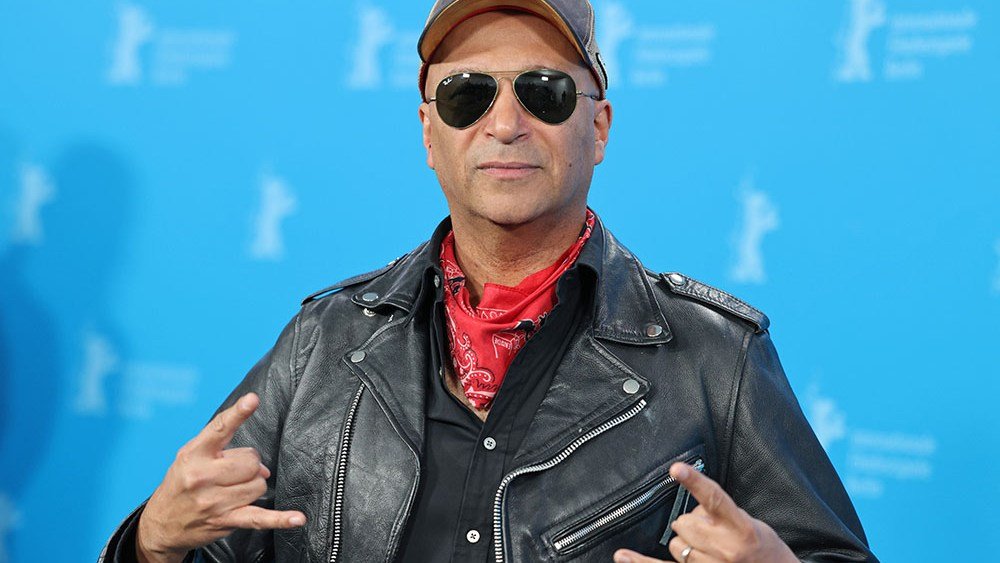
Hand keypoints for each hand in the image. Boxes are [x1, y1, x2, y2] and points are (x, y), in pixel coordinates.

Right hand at [136, 393, 305, 562]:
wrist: (161, 524)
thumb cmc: (181, 483)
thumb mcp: (191, 457)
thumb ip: (225, 451)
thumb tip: (262, 467)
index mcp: (194, 454)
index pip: (219, 429)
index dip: (238, 413)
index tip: (252, 399)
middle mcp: (202, 477)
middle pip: (251, 462)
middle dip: (250, 466)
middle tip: (234, 472)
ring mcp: (214, 501)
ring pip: (258, 485)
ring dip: (253, 486)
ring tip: (234, 490)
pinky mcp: (225, 521)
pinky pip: (259, 518)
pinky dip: (281, 519)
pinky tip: (297, 518)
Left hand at [612, 463, 796, 562]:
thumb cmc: (765, 551)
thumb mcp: (751, 524)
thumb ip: (722, 512)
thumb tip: (695, 504)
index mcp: (741, 529)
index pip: (715, 499)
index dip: (695, 482)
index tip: (677, 468)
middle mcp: (724, 549)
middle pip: (685, 522)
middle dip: (694, 523)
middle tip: (714, 533)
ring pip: (677, 544)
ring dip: (688, 544)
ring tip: (712, 551)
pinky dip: (640, 562)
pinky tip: (622, 555)